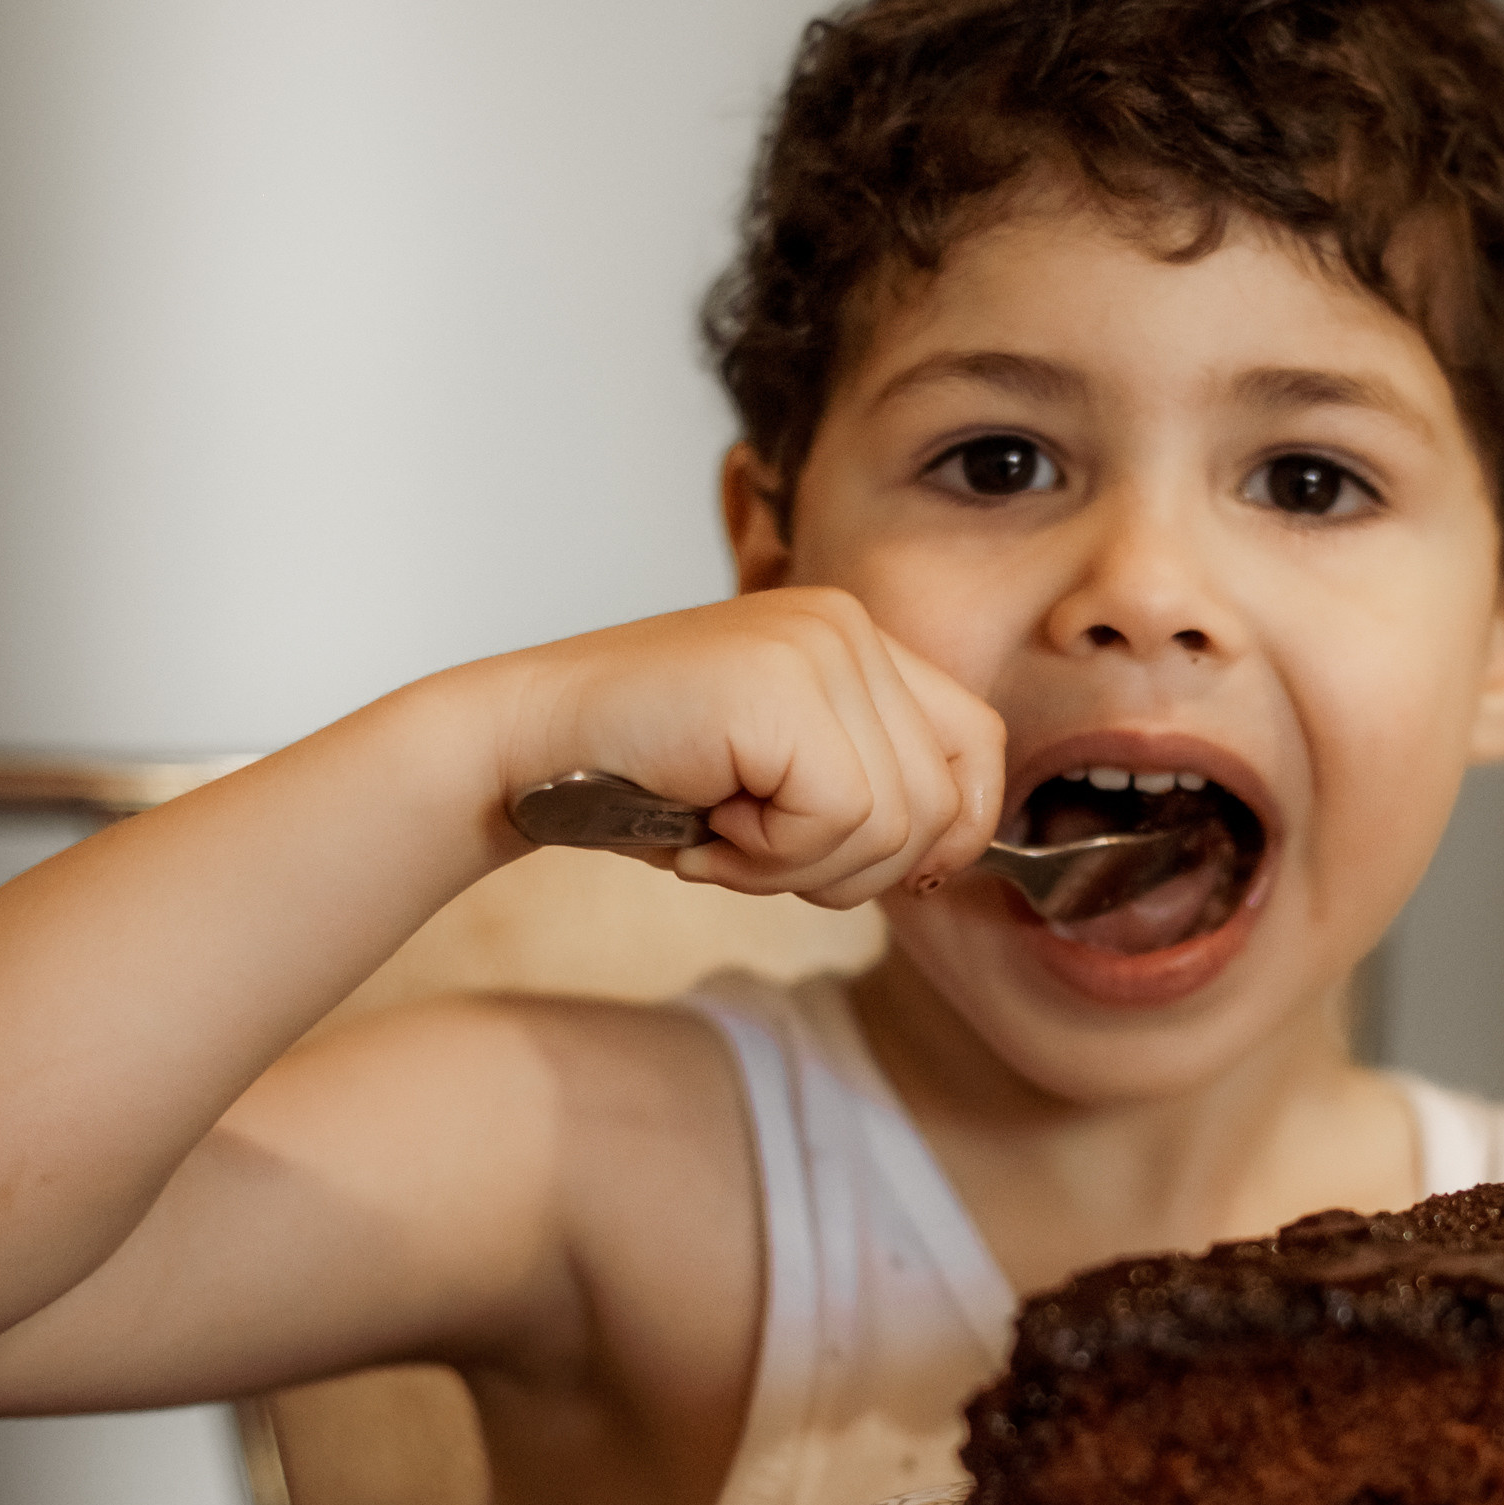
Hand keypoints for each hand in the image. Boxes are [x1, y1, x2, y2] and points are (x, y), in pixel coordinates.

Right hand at [504, 592, 1003, 906]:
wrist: (525, 749)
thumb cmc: (644, 779)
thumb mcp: (783, 785)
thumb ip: (868, 798)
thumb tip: (953, 862)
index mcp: (856, 640)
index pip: (978, 744)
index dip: (955, 830)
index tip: (898, 878)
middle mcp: (847, 626)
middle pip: (940, 803)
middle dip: (853, 869)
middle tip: (755, 854)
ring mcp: (817, 647)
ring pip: (893, 824)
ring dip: (798, 868)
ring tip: (721, 837)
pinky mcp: (781, 686)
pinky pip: (838, 819)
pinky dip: (768, 857)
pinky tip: (705, 831)